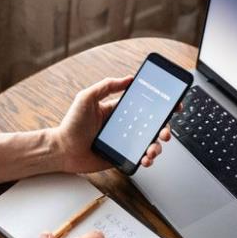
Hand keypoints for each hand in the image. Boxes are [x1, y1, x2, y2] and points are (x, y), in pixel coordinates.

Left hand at [52, 76, 179, 172]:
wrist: (63, 150)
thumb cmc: (71, 124)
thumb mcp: (86, 98)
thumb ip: (106, 86)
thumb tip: (128, 78)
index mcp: (118, 110)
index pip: (144, 105)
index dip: (161, 104)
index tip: (174, 104)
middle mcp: (124, 125)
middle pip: (152, 125)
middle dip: (164, 128)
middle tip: (165, 132)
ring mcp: (125, 142)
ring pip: (150, 143)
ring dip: (157, 146)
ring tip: (153, 149)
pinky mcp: (122, 156)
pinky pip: (140, 157)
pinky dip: (148, 159)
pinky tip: (146, 158)